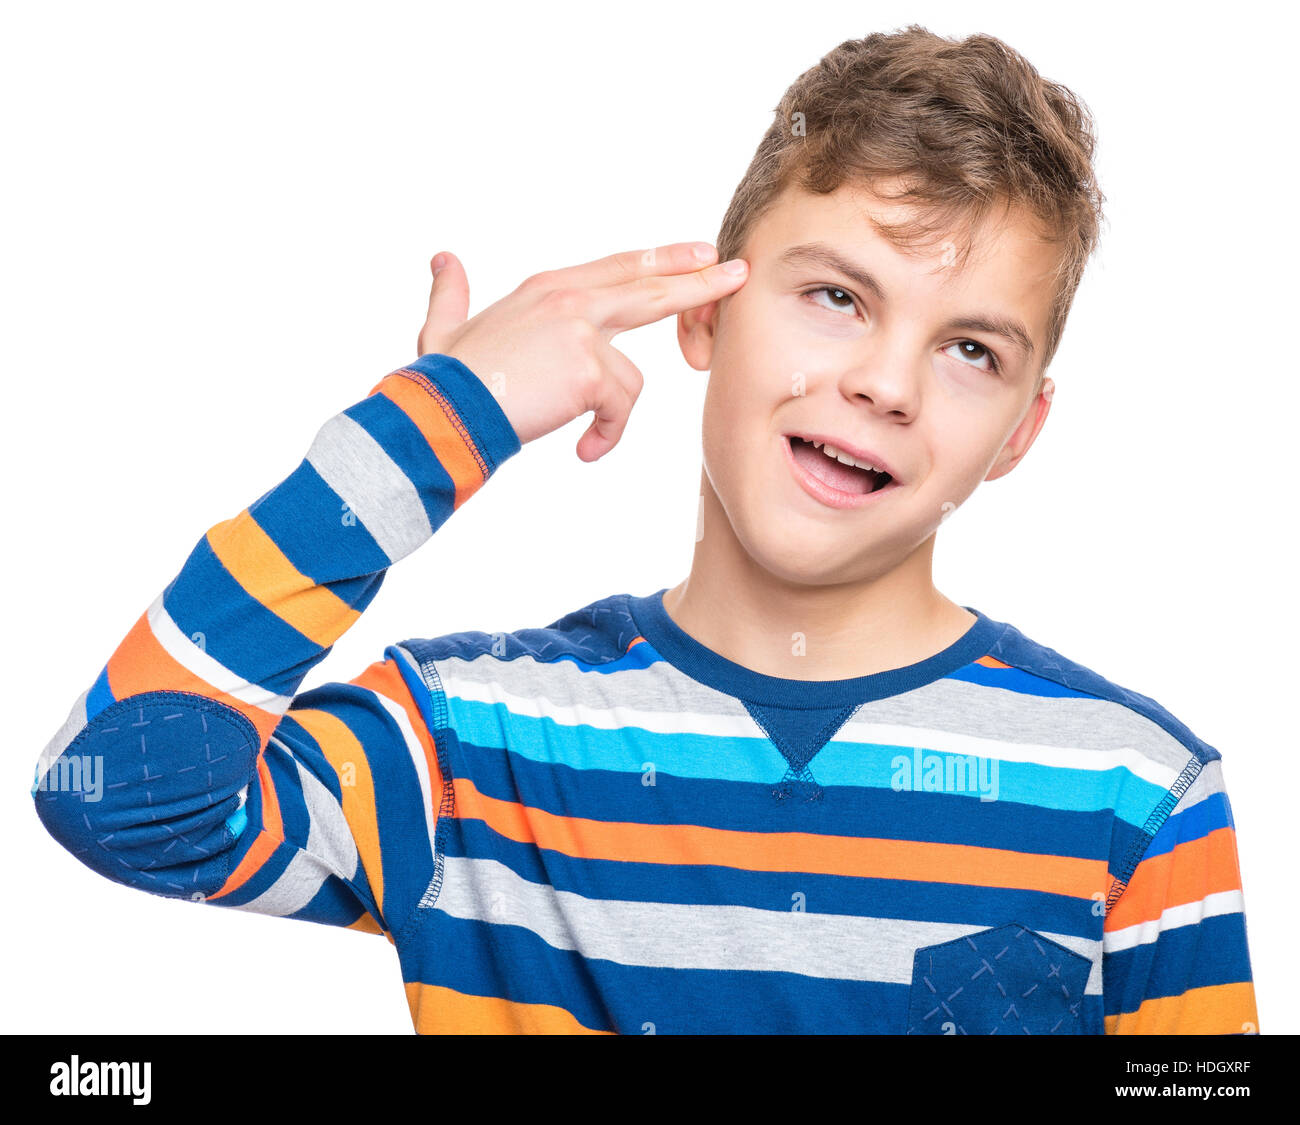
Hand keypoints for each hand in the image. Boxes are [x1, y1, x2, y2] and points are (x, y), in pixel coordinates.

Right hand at [416, 243, 748, 460]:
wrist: (443, 412)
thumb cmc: (444, 380)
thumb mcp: (445, 328)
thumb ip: (451, 293)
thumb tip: (443, 259)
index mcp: (547, 289)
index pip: (619, 268)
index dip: (661, 261)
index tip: (697, 254)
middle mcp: (569, 300)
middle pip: (650, 286)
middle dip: (698, 281)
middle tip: (736, 273)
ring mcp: (582, 331)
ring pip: (633, 376)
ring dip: (613, 415)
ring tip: (587, 438)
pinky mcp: (590, 369)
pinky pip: (620, 408)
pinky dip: (606, 435)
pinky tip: (584, 450)